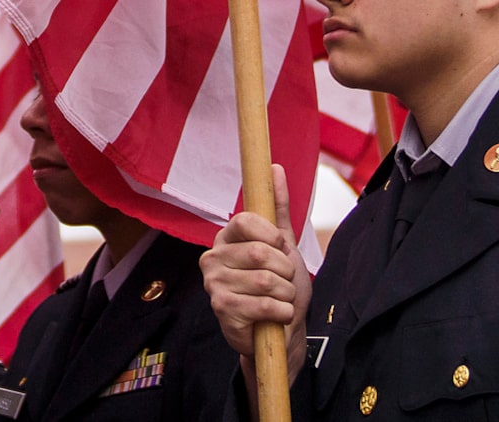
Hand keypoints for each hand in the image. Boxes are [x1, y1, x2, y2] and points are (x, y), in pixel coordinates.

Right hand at [200, 165, 308, 389]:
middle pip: (259, 252)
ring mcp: (214, 285)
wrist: (282, 331)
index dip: (271, 235)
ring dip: (286, 293)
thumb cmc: (280, 285)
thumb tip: (275, 168)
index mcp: (226, 238)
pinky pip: (262, 304)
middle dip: (285, 269)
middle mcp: (212, 258)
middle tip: (285, 280)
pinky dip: (282, 311)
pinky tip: (278, 315)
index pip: (245, 220)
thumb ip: (277, 206)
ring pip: (264, 280)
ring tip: (281, 299)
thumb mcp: (283, 243)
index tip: (280, 247)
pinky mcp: (221, 310)